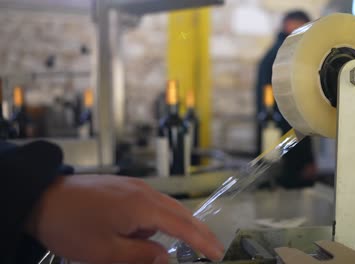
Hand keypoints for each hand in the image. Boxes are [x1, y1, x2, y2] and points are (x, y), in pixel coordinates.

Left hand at [28, 175, 223, 263]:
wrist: (42, 198)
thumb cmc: (71, 226)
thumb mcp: (105, 251)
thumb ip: (141, 255)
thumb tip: (166, 258)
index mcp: (142, 207)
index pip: (182, 226)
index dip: (201, 241)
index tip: (218, 253)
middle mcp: (144, 192)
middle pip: (180, 211)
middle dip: (198, 230)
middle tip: (213, 247)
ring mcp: (135, 186)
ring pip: (166, 207)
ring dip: (178, 225)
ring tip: (186, 243)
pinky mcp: (125, 187)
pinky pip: (151, 204)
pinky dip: (158, 219)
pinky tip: (148, 232)